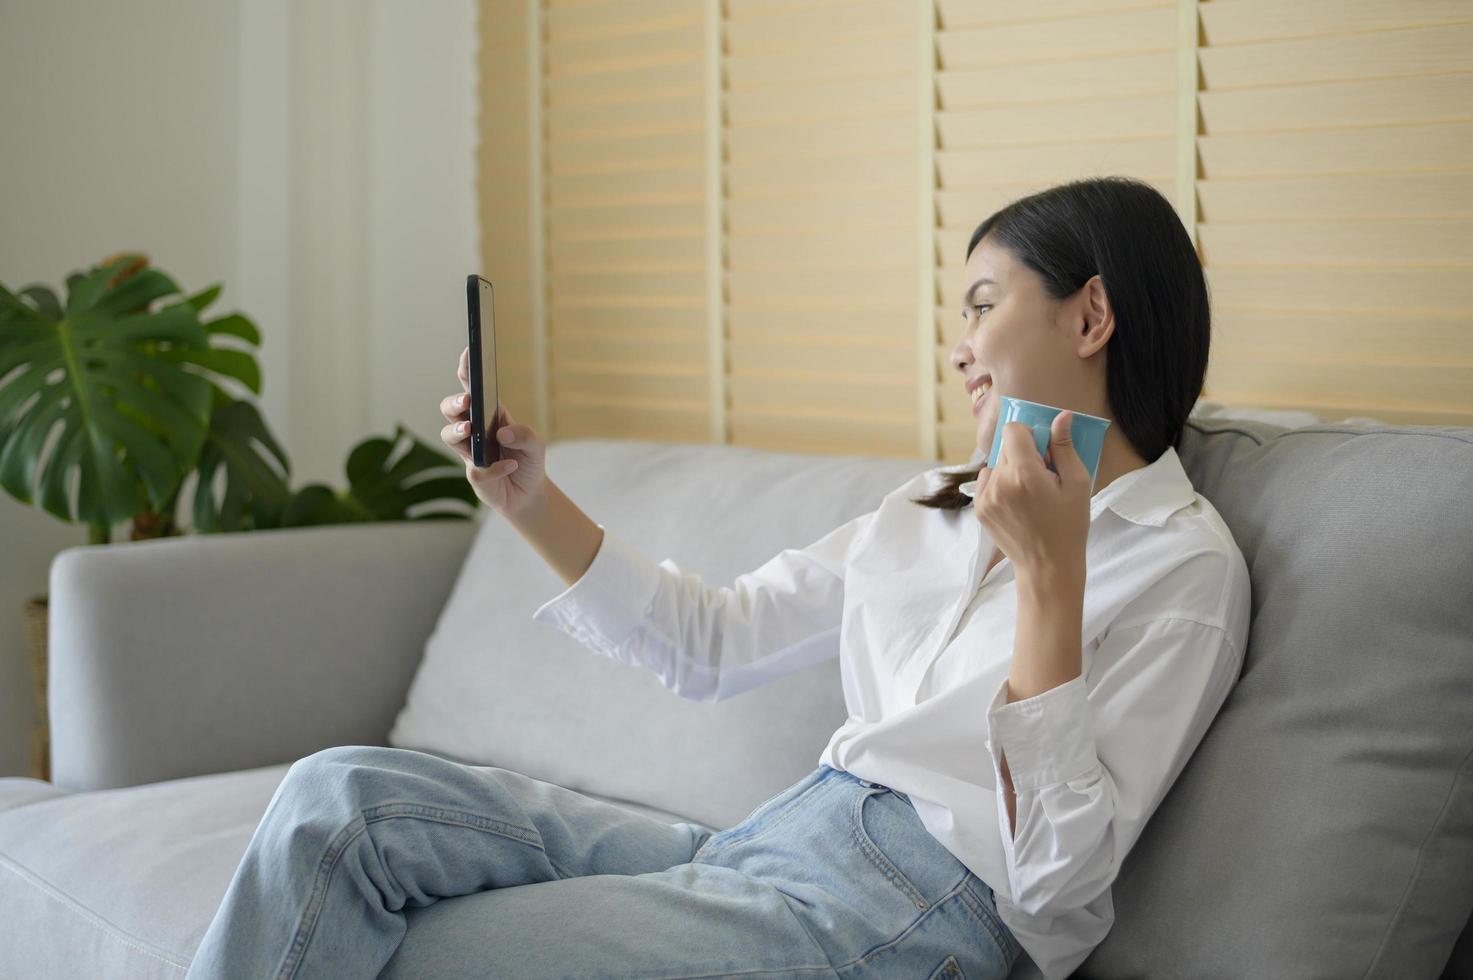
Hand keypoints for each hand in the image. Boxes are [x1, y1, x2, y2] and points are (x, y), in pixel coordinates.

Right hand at [440, 346, 547, 516]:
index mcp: (489, 414)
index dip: (467, 370)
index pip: (472, 387)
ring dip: (457, 430)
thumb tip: (502, 434)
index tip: (468, 353)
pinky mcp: (474, 474)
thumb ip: (523, 435)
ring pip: (449, 436)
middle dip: (454, 402)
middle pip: (450, 408)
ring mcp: (469, 452)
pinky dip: (495, 468)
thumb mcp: (535, 443)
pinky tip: (509, 465)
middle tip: (466, 402)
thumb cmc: (527, 459)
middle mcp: (473, 429)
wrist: (529, 492)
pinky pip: (477, 470)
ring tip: (470, 429)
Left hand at [972, 410, 1090, 583]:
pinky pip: (986, 481)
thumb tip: (1061, 416)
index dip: (1029, 435)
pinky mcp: (979, 509)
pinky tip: (1017, 502)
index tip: (1043, 452)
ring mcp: (985, 497)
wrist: (1047, 566)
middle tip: (1042, 476)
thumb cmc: (1069, 526)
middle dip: (1023, 454)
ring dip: (1010, 469)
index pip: (1013, 430)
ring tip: (1029, 493)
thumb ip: (1064, 447)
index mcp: (1024, 474)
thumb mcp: (1077, 484)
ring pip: (996, 464)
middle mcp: (999, 482)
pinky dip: (999, 484)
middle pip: (1005, 447)